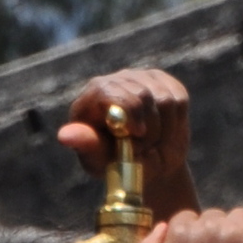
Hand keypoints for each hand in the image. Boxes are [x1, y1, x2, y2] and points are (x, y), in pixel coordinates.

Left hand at [59, 68, 196, 220]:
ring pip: (164, 99)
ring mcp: (140, 78)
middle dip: (148, 129)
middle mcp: (115, 81)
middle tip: (144, 150)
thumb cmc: (115, 164)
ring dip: (163, 130)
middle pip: (141, 94)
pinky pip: (179, 99)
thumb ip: (86, 146)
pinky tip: (165, 132)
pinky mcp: (163, 81)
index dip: (128, 110)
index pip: (108, 90)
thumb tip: (64, 136)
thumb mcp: (99, 161)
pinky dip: (176, 123)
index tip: (137, 134)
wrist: (147, 164)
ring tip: (153, 145)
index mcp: (92, 97)